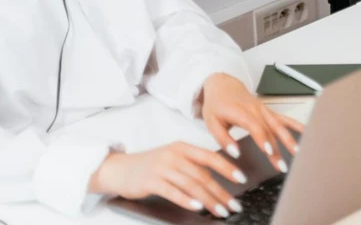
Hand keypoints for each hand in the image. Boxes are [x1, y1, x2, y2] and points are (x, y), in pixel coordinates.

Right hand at [89, 142, 246, 217]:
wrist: (118, 169)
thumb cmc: (149, 165)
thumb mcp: (172, 158)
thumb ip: (192, 166)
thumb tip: (216, 181)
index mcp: (183, 148)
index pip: (210, 157)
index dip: (227, 167)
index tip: (242, 178)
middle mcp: (174, 155)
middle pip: (203, 175)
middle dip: (221, 192)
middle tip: (234, 205)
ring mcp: (162, 167)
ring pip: (191, 185)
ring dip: (209, 200)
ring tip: (221, 211)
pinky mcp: (151, 181)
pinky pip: (173, 191)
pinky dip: (187, 200)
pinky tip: (197, 207)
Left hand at [200, 73, 303, 172]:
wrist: (223, 85)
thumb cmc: (216, 104)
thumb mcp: (211, 122)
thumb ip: (223, 138)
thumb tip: (235, 153)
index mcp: (240, 111)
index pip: (254, 125)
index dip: (262, 138)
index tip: (268, 151)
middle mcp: (255, 109)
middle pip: (270, 129)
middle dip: (278, 147)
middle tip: (282, 165)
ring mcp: (263, 110)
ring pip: (279, 124)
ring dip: (289, 139)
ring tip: (298, 152)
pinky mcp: (267, 111)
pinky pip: (283, 118)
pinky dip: (295, 124)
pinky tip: (306, 131)